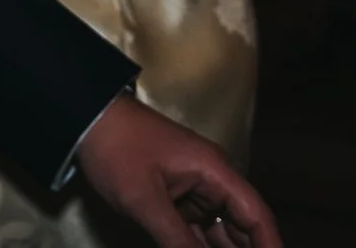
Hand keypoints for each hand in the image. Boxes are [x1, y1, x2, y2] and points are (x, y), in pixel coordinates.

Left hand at [75, 97, 280, 247]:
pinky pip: (196, 229)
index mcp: (214, 172)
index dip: (270, 245)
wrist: (85, 120)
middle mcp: (212, 180)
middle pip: (242, 225)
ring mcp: (194, 189)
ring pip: (219, 231)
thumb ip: (175, 239)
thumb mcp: (144, 199)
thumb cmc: (117, 151)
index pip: (256, 214)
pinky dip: (199, 247)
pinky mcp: (175, 196)